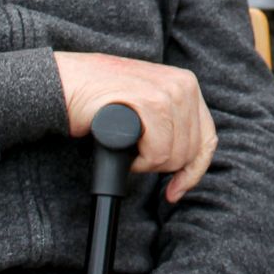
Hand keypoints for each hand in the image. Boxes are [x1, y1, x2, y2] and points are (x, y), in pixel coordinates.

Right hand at [53, 52, 217, 202]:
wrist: (66, 82)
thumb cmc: (101, 99)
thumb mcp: (148, 103)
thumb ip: (172, 122)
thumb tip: (189, 161)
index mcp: (187, 85)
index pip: (207, 138)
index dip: (193, 171)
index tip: (175, 190)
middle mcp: (183, 85)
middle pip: (190, 151)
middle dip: (162, 166)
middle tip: (136, 159)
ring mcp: (167, 92)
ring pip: (173, 155)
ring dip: (147, 163)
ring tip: (126, 149)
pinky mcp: (149, 101)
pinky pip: (157, 151)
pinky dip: (139, 161)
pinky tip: (123, 148)